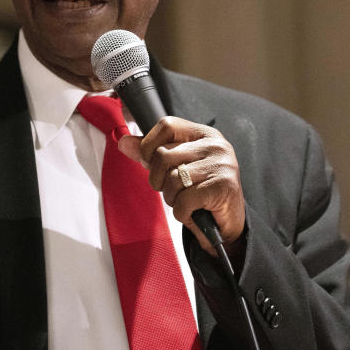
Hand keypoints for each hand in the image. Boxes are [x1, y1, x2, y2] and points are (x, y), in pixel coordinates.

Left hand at [118, 116, 245, 255]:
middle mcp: (215, 145)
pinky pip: (184, 201)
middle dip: (159, 179)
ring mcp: (221, 165)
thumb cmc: (199, 191)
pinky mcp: (222, 187)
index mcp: (203, 134)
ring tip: (187, 201)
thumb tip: (123, 142)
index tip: (151, 163)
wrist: (226, 225)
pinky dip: (183, 213)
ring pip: (172, 179)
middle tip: (173, 190)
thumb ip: (150, 154)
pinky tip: (195, 212)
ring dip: (172, 198)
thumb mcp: (175, 167)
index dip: (149, 146)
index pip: (166, 125)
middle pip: (163, 155)